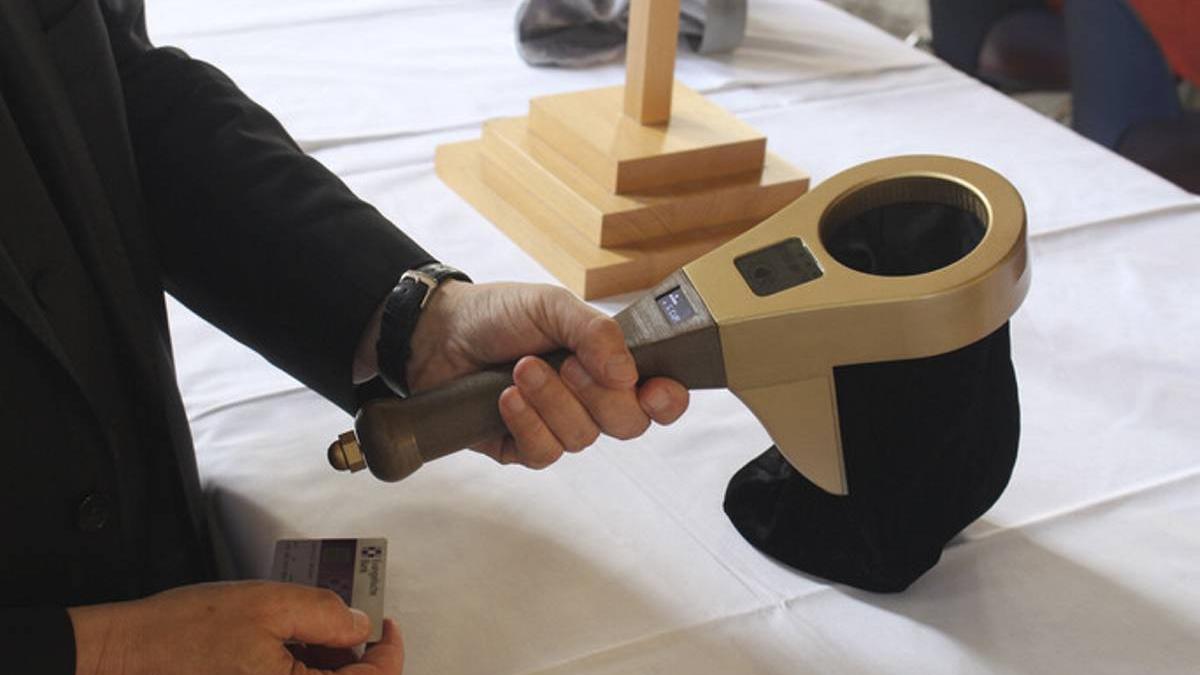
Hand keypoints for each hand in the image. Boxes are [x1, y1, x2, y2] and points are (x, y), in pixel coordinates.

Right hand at [69, 581, 402, 674]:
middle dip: (356, 657)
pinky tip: (290, 644)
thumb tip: (360, 625)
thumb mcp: (268, 605)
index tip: (384, 624)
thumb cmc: (183, 633)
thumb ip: (325, 614)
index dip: (388, 652)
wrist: (124, 655)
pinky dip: (302, 669)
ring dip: (328, 664)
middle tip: (348, 620)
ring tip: (311, 628)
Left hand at [402, 281, 688, 467]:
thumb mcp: (551, 305)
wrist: (436, 334)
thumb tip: (627, 372)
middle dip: (596, 394)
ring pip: (582, 438)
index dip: (667, 400)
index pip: (660, 396)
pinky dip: (526, 423)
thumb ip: (596, 331)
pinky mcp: (523, 447)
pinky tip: (505, 398)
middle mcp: (590, 399)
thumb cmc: (498, 314)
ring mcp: (558, 426)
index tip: (652, 391)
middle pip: (628, 424)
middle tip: (565, 364)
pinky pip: (544, 454)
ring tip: (520, 369)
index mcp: (609, 363)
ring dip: (551, 401)